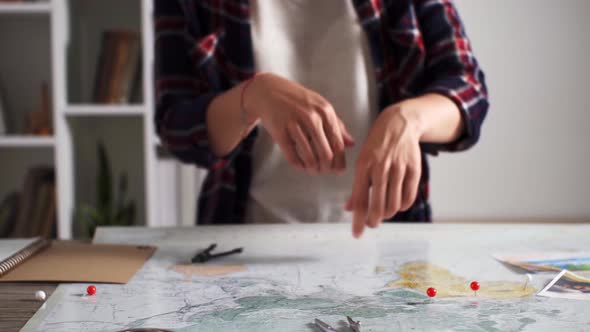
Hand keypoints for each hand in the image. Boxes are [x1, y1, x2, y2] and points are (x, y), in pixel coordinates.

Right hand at [247, 73, 354, 173]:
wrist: (268, 90)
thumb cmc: (297, 100)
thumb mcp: (320, 106)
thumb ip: (336, 125)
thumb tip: (351, 144)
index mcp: (325, 111)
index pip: (338, 143)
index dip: (339, 161)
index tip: (338, 170)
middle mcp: (312, 117)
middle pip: (326, 154)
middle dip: (326, 168)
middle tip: (323, 172)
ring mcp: (294, 124)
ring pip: (310, 158)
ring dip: (312, 169)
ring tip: (312, 170)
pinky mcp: (279, 131)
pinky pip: (292, 156)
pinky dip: (298, 165)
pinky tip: (300, 166)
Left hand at [347, 104, 422, 237]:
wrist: (398, 124)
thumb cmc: (376, 146)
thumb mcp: (361, 161)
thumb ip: (357, 186)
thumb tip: (349, 210)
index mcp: (363, 166)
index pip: (359, 200)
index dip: (358, 220)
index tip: (357, 234)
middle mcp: (381, 167)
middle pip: (377, 205)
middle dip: (373, 221)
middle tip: (372, 224)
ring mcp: (398, 168)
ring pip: (393, 204)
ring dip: (387, 214)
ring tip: (383, 213)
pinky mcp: (414, 169)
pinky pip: (408, 196)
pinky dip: (402, 206)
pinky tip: (397, 205)